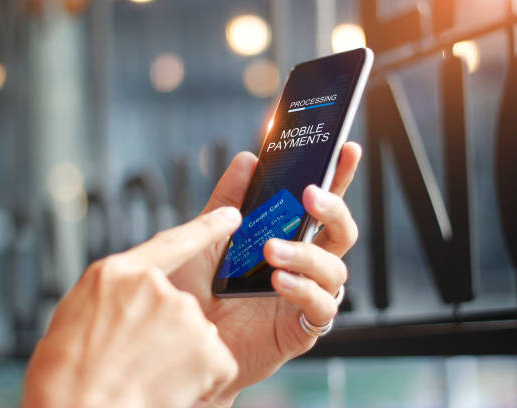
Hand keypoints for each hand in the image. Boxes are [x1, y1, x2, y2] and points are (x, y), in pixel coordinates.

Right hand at [21, 207, 242, 407]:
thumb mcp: (75, 316)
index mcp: (118, 274)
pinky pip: (211, 362)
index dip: (207, 227)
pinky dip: (196, 378)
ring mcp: (185, 316)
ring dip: (179, 356)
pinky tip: (167, 388)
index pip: (172, 242)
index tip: (234, 216)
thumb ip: (113, 297)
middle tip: (134, 359)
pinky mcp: (208, 350)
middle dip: (166, 331)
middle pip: (178, 303)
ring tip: (144, 377)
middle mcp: (156, 287)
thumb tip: (129, 301)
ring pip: (195, 334)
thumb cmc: (65, 374)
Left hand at [169, 142, 361, 406]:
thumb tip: (247, 159)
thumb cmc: (193, 291)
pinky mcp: (299, 330)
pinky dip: (305, 290)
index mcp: (284, 239)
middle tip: (310, 195)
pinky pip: (321, 309)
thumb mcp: (206, 239)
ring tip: (272, 249)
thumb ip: (226, 202)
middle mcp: (300, 266)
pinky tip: (279, 281)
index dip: (338, 177)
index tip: (347, 149)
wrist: (179, 343)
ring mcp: (302, 297)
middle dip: (333, 209)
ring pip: (335, 269)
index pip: (318, 206)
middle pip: (340, 233)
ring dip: (307, 254)